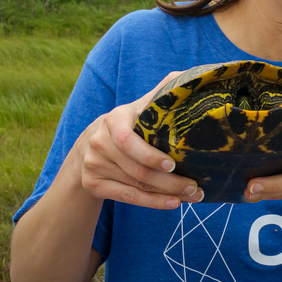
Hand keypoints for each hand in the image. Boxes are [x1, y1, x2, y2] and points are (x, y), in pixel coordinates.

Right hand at [71, 71, 204, 208]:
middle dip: (171, 181)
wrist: (85, 149)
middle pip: (138, 169)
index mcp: (114, 120)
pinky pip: (127, 197)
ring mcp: (94, 165)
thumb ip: (158, 96)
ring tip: (192, 196)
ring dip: (167, 193)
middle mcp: (100, 142)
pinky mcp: (93, 185)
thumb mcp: (135, 109)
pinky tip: (172, 204)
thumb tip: (187, 77)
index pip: (128, 140)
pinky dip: (152, 202)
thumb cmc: (123, 127)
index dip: (151, 155)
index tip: (173, 164)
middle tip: (196, 187)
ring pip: (136, 185)